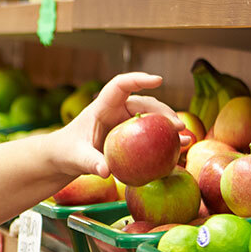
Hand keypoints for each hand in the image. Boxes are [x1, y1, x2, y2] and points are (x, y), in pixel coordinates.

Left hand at [49, 72, 187, 178]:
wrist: (64, 158)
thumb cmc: (66, 152)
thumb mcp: (75, 158)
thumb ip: (90, 162)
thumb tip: (105, 172)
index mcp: (102, 107)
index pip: (120, 85)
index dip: (138, 80)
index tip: (158, 80)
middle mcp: (117, 111)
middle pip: (145, 104)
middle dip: (164, 112)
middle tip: (179, 127)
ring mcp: (126, 123)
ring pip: (152, 119)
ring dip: (169, 127)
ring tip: (186, 139)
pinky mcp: (132, 138)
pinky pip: (151, 135)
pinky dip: (165, 141)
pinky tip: (181, 149)